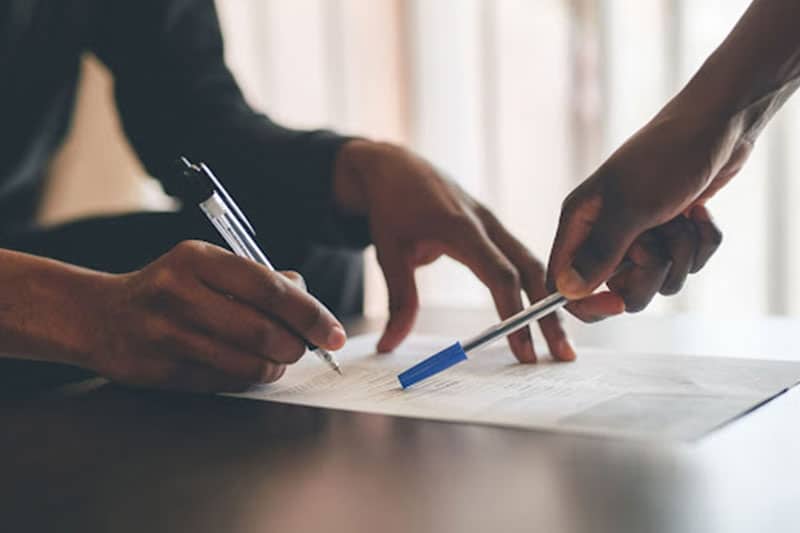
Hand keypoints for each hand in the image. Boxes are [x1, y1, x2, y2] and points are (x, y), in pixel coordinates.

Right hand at [82, 241, 345, 391]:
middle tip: (304, 348)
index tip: (335, 333)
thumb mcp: (206, 265)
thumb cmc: (168, 288)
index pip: (269, 287)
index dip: (310, 314)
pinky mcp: (161, 370)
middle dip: (296, 346)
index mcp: (197, 259)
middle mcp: (180, 293)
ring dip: (276, 366)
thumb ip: (257, 277)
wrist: (100, 317)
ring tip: (279, 359)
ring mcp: (167, 334)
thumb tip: (306, 292)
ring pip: (246, 363)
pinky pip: (224, 382)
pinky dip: (248, 379)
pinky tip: (249, 367)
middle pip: (262, 330)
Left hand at [334, 140, 620, 361]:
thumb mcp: (388, 252)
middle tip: (563, 356)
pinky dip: (539, 285)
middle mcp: (486, 224)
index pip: (500, 275)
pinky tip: (548, 313)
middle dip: (549, 315)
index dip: (515, 314)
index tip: (524, 351)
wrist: (396, 166)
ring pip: (533, 264)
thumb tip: (389, 347)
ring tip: (562, 343)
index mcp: (461, 227)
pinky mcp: (495, 228)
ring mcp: (494, 224)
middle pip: (530, 271)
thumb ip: (398, 300)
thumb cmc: (391, 205)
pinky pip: (523, 257)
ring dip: (550, 302)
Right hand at [548, 97, 746, 311]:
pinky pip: (688, 263)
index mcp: (581, 223)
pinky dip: (701, 243)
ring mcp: (641, 233)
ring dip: (681, 255)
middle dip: (650, 274)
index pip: (564, 282)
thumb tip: (567, 291)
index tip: (618, 303)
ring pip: (659, 279)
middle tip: (658, 244)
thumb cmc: (666, 156)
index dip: (587, 302)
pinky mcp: (672, 231)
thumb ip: (599, 253)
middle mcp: (606, 232)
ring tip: (681, 219)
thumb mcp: (630, 206)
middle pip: (619, 289)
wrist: (719, 123)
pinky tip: (698, 214)